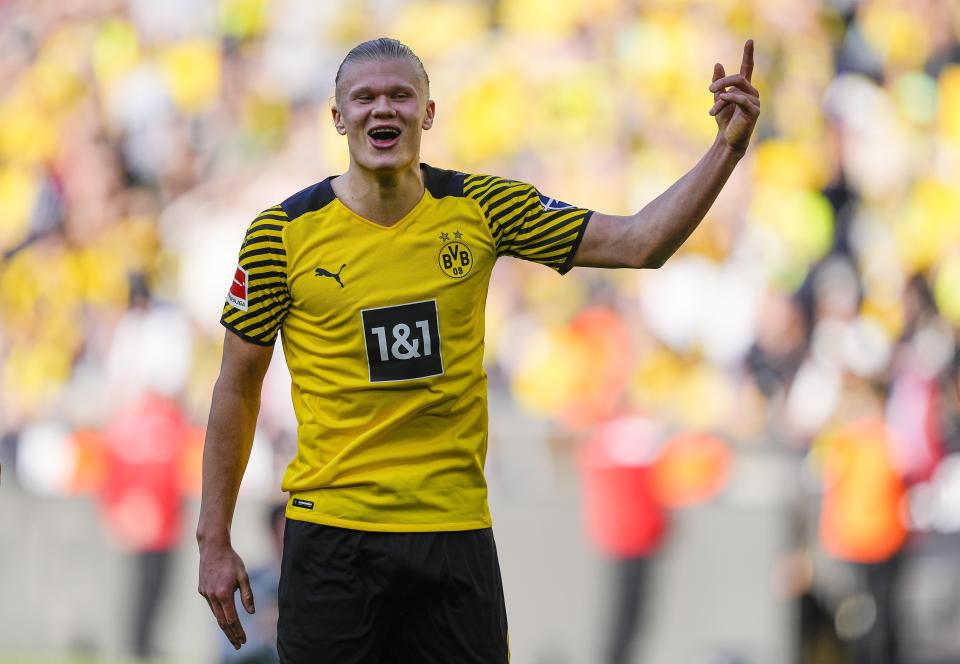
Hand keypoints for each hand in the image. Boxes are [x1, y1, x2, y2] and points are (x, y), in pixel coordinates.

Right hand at [198, 541, 254, 649]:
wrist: (213, 547)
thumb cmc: (231, 560)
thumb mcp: (244, 576)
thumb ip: (247, 595)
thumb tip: (251, 613)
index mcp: (224, 594)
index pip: (232, 620)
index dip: (238, 632)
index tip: (244, 641)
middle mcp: (212, 596)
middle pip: (222, 622)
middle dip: (231, 635)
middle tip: (239, 645)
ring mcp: (205, 594)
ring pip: (216, 615)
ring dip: (225, 625)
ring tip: (234, 635)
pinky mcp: (202, 590)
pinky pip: (212, 605)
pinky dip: (219, 612)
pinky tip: (225, 615)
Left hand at [709, 39, 759, 154]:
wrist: (728, 140)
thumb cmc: (725, 121)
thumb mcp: (719, 99)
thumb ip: (719, 83)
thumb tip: (718, 64)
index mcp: (744, 88)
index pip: (748, 68)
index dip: (748, 54)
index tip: (750, 40)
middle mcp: (752, 92)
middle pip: (738, 78)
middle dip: (722, 82)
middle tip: (710, 91)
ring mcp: (755, 101)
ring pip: (736, 90)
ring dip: (721, 100)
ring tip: (711, 112)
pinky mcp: (754, 111)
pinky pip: (741, 99)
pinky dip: (729, 99)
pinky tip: (720, 102)